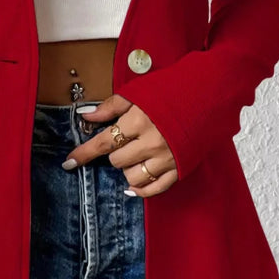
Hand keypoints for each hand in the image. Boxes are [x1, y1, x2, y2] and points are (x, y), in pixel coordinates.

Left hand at [62, 94, 179, 197]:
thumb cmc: (172, 89)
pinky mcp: (180, 169)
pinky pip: (155, 189)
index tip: (69, 162)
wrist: (209, 94)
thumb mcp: (139, 92)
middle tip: (125, 141)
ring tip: (136, 154)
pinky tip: (135, 182)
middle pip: (117, 161)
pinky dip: (141, 188)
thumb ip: (111, 107)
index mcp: (139, 121)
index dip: (84, 153)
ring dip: (127, 168)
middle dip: (115, 152)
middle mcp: (152, 143)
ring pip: (132, 177)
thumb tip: (86, 116)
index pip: (104, 143)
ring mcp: (167, 158)